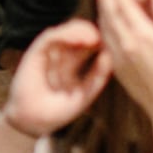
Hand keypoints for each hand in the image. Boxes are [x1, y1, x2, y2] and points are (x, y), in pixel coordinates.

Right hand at [0, 19, 112, 142]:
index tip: (118, 41)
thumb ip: (97, 76)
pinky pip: (50, 37)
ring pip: (67, 30)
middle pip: (82, 32)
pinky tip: (76, 39)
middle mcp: (64, 53)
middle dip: (94, 32)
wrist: (34, 121)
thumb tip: (110, 55)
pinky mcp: (36, 51)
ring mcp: (50, 51)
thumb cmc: (60, 109)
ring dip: (80, 31)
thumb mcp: (85, 94)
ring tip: (92, 38)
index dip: (105, 39)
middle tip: (106, 35)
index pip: (93, 42)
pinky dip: (64, 35)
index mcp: (77, 61)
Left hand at [93, 0, 152, 140]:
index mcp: (142, 36)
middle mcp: (126, 46)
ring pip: (106, 31)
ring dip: (103, 15)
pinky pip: (107, 45)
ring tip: (103, 4)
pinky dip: (105, 31)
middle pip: (111, 17)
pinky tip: (108, 29)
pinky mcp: (118, 70)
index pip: (126, 8)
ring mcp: (120, 59)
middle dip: (105, 0)